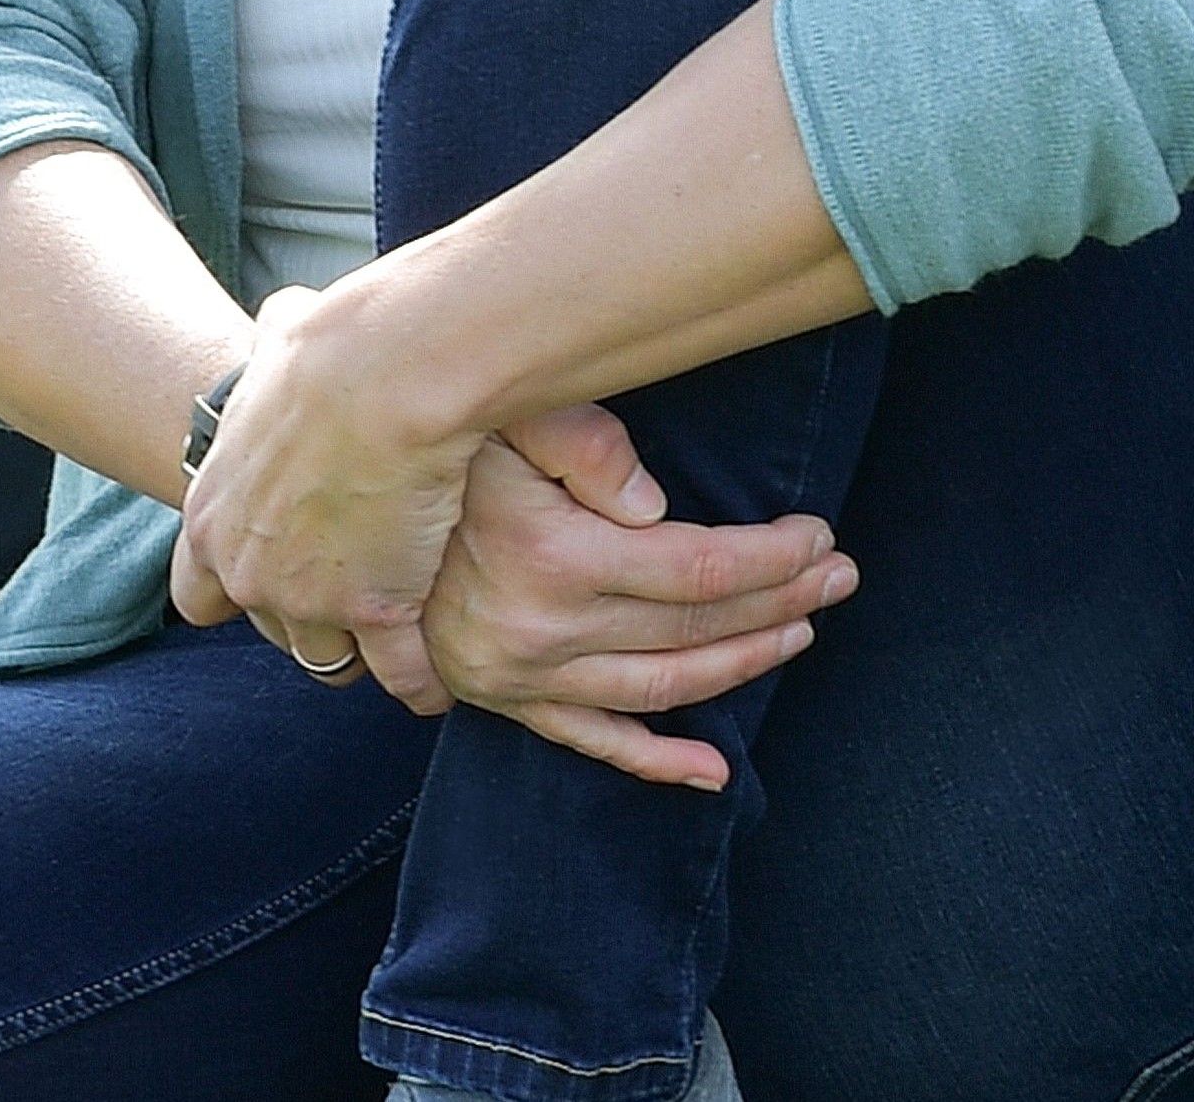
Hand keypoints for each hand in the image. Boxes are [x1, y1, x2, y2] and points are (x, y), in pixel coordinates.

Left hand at [175, 283, 485, 706]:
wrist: (388, 374)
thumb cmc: (337, 346)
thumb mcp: (281, 340)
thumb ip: (273, 350)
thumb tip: (286, 317)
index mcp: (212, 516)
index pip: (197, 596)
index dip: (236, 588)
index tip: (275, 572)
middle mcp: (249, 569)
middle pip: (269, 631)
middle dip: (307, 617)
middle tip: (351, 594)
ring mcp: (310, 600)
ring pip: (329, 659)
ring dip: (360, 651)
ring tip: (397, 642)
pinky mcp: (375, 613)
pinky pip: (399, 672)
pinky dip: (420, 679)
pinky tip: (434, 680)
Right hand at [417, 405, 853, 787]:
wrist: (353, 515)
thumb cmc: (445, 449)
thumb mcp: (507, 420)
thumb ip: (582, 445)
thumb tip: (654, 503)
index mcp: (552, 555)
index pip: (698, 569)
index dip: (771, 557)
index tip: (820, 536)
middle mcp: (542, 629)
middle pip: (693, 628)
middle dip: (781, 602)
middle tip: (840, 577)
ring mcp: (524, 678)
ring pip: (661, 687)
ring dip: (743, 665)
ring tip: (801, 632)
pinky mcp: (508, 703)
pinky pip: (595, 744)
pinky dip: (658, 762)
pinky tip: (713, 771)